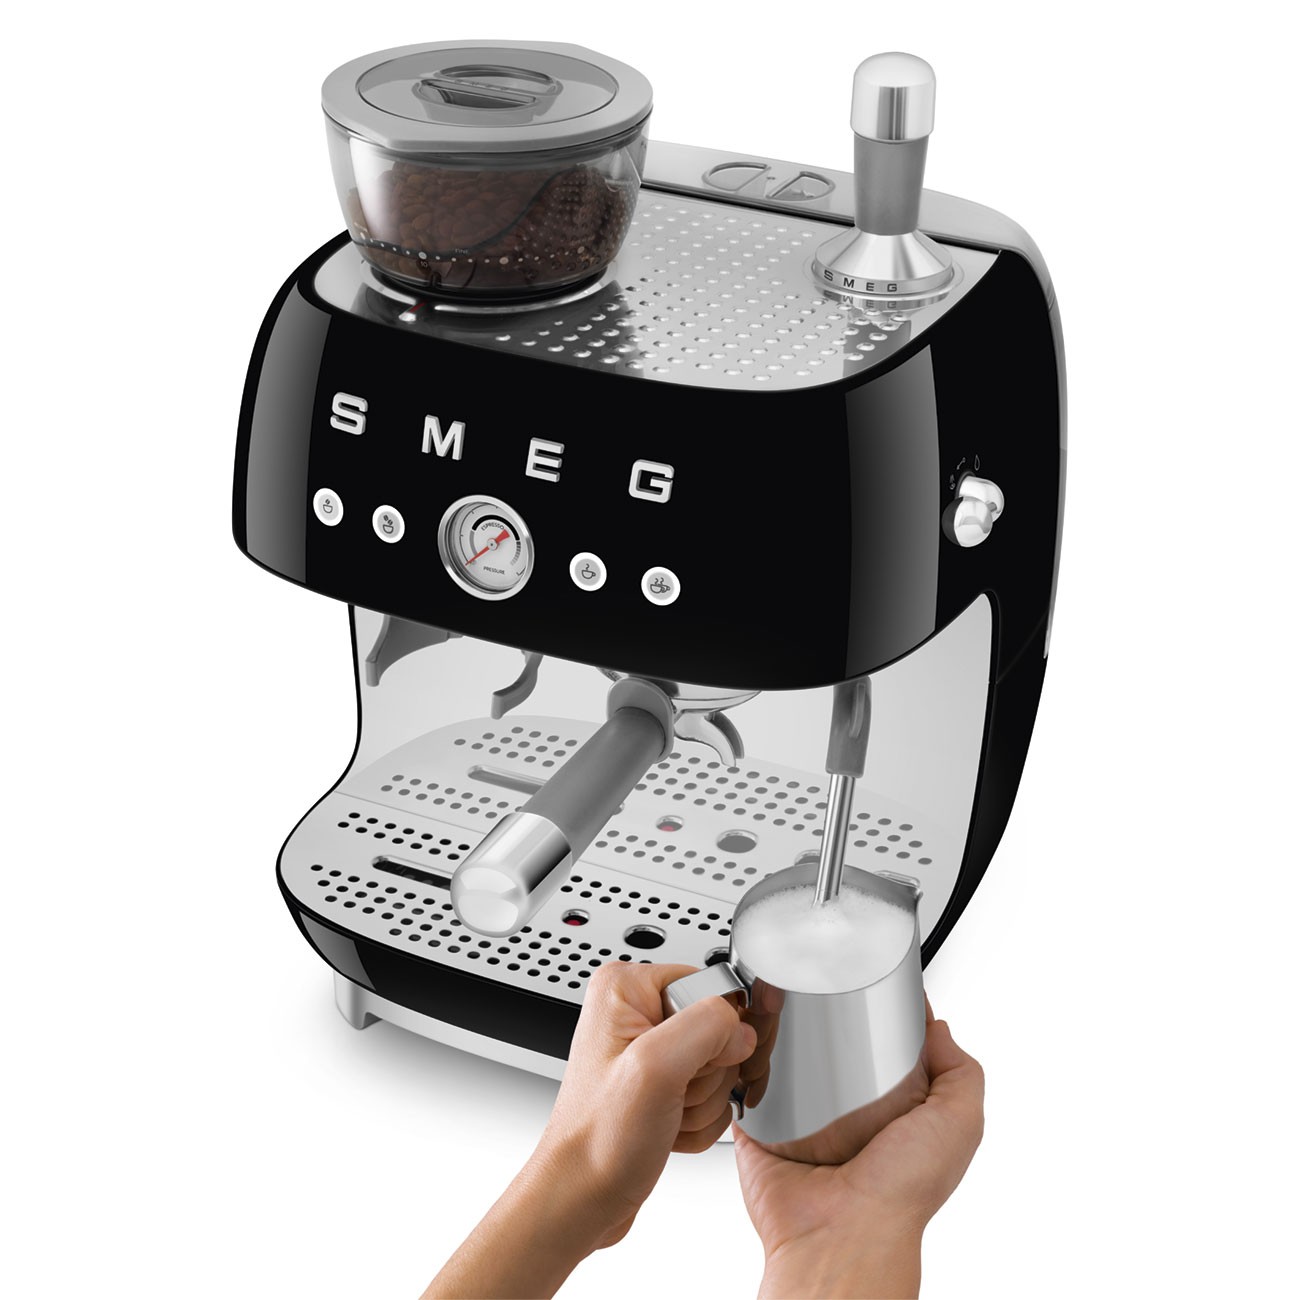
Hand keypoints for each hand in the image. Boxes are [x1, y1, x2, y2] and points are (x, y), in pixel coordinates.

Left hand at [539, 960, 756, 1244]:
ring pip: (719, 1067)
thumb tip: (742, 1024)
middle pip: (718, 1030)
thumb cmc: (596, 1140)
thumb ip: (706, 1028)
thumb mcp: (654, 1069)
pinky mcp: (661, 1083)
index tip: (691, 1065)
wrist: (581, 1197)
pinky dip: (698, 1120)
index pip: (710, 986)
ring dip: (701, 1103)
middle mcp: (635, 1012)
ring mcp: (649, 1050)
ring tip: (663, 1115)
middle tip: (670, 1096)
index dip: (715, 1033)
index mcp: (627, 988)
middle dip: (705, 1076)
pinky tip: (667, 1129)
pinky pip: (711, 1095)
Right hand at [734, 1000, 983, 1299]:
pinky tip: (744, 1039)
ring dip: (779, 1035)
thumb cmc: (900, 1194)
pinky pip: (745, 1085)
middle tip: (822, 992)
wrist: (841, 1234)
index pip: (888, 1048)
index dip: (883, 1015)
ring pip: (786, 1059)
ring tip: (777, 1006)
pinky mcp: (760, 1127)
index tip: (873, 984)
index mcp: (894, 1112)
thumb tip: (936, 1027)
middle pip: (834, 1048)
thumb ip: (961, 1072)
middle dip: (828, 1018)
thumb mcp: (958, 1124)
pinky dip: (742, 1064)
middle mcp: (847, 1116)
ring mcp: (800, 1120)